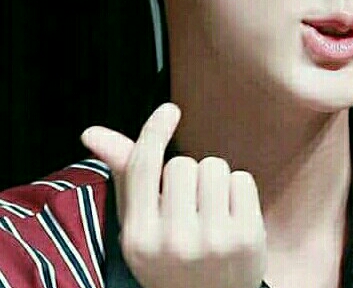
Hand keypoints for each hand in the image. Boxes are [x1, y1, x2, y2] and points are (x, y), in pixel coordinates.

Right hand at [81, 103, 266, 287]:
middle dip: (188, 175)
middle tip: (190, 205)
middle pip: (183, 164)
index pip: (143, 167)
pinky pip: (242, 179)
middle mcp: (174, 241)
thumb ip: (125, 176)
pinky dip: (238, 190)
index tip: (170, 110)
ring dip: (214, 180)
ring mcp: (213, 240)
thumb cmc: (172, 255)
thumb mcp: (141, 225)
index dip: (155, 131)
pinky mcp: (247, 237)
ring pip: (214, 167)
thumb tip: (92, 132)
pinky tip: (232, 217)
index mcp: (139, 237)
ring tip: (211, 210)